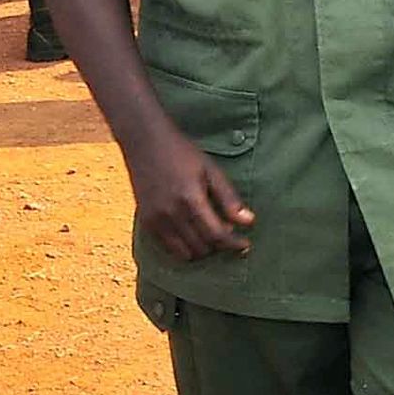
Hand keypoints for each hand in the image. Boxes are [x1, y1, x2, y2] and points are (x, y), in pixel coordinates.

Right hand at [125, 122, 253, 261]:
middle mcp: (171, 213)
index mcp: (190, 199)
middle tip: (227, 235)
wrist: (144, 141)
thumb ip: (229, 198)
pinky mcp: (146, 221)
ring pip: (185, 253)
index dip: (234, 244)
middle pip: (202, 247)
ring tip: (209, 235)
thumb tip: (248, 222)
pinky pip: (168, 248)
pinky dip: (183, 247)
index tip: (245, 245)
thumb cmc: (181, 152)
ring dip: (201, 249)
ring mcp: (156, 219)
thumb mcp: (210, 170)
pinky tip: (191, 234)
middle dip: (219, 246)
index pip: (217, 235)